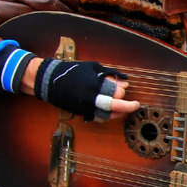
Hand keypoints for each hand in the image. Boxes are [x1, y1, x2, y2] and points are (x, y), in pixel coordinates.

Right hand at [22, 57, 139, 121]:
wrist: (50, 81)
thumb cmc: (73, 71)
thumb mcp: (92, 68)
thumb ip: (109, 77)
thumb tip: (124, 83)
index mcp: (94, 84)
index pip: (116, 92)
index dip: (122, 91)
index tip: (124, 89)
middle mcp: (91, 98)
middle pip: (114, 106)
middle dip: (128, 106)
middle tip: (135, 105)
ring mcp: (86, 107)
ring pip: (108, 115)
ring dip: (119, 113)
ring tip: (126, 110)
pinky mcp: (82, 113)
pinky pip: (99, 118)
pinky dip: (108, 116)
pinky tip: (113, 112)